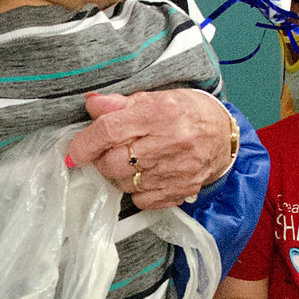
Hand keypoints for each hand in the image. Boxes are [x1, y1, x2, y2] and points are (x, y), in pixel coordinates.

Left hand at [66, 89, 229, 208]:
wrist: (224, 135)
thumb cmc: (187, 112)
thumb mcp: (155, 98)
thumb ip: (119, 103)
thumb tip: (90, 104)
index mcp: (159, 113)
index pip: (110, 130)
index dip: (85, 143)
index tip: (73, 152)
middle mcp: (169, 141)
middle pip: (113, 162)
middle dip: (102, 160)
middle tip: (108, 152)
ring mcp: (176, 169)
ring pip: (125, 183)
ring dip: (119, 175)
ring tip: (130, 161)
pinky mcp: (181, 189)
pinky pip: (142, 200)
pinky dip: (136, 191)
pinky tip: (145, 175)